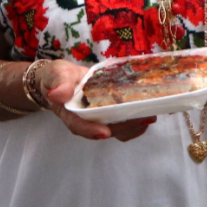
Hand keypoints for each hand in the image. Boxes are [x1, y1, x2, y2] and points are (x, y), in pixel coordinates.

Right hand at [36, 60, 154, 141]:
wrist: (63, 79)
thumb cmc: (58, 77)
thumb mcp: (56, 74)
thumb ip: (58, 82)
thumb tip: (57, 94)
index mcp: (69, 113)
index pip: (78, 125)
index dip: (91, 130)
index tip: (105, 132)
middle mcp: (85, 120)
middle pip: (104, 129)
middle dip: (124, 127)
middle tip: (143, 119)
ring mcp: (98, 119)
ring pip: (116, 130)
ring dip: (134, 126)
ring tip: (150, 116)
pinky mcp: (108, 115)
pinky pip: (122, 124)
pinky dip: (135, 122)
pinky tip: (147, 113)